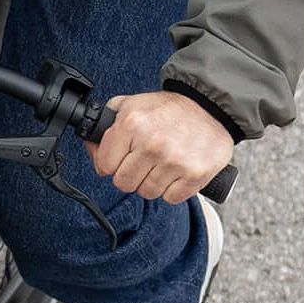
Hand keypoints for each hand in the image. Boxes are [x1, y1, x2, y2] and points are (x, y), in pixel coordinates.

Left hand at [87, 89, 234, 204]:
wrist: (211, 107)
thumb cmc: (169, 109)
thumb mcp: (132, 104)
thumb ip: (107, 125)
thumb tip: (92, 149)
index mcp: (132, 124)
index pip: (104, 165)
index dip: (112, 162)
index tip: (123, 156)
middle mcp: (152, 144)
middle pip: (123, 183)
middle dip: (131, 174)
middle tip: (144, 160)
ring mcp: (175, 162)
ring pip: (147, 193)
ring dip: (152, 182)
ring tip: (163, 163)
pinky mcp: (195, 175)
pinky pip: (170, 198)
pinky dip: (173, 189)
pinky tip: (177, 171)